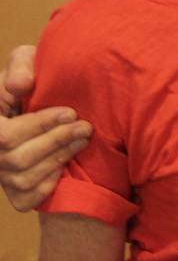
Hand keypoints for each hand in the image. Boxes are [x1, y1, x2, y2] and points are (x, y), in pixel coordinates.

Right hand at [1, 45, 90, 211]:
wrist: (43, 100)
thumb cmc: (33, 78)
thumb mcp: (25, 61)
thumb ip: (21, 65)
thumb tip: (21, 85)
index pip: (7, 136)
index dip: (40, 125)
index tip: (70, 112)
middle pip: (17, 160)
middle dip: (55, 142)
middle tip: (85, 127)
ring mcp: (1, 174)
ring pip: (24, 179)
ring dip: (59, 159)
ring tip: (83, 139)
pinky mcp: (15, 191)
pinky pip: (27, 198)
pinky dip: (48, 185)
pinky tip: (66, 167)